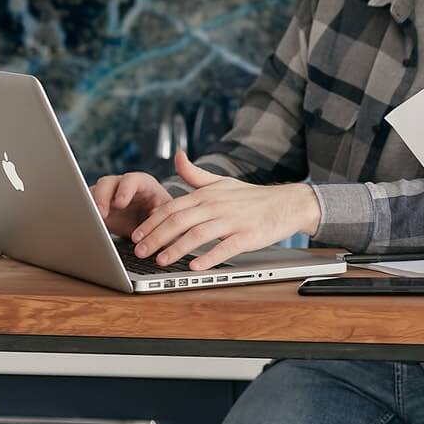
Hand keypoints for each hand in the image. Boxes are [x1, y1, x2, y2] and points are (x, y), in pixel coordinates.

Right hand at [90, 171, 170, 236]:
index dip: (125, 190)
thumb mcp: (166, 212)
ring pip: (93, 193)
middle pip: (107, 183)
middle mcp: (122, 186)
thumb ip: (162, 212)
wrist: (150, 224)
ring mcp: (108, 195)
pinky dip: (86, 214)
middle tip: (101, 213)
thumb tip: (154, 214)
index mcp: (142, 183)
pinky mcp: (98, 206)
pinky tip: (88, 224)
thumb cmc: (161, 213)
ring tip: (93, 220)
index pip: (131, 180)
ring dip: (91, 205)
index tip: (120, 203)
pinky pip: (87, 206)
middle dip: (102, 197)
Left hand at [130, 151, 322, 269]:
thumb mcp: (221, 182)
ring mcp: (233, 220)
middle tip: (139, 251)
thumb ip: (195, 174)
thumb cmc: (252, 197)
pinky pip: (225, 247)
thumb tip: (176, 156)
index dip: (152, 222)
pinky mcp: (248, 235)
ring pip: (198, 234)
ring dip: (176, 248)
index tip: (136, 235)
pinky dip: (209, 257)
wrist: (287, 203)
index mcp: (207, 194)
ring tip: (160, 261)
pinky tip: (195, 267)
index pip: (172, 207)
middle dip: (156, 237)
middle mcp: (217, 205)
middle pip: (179, 220)